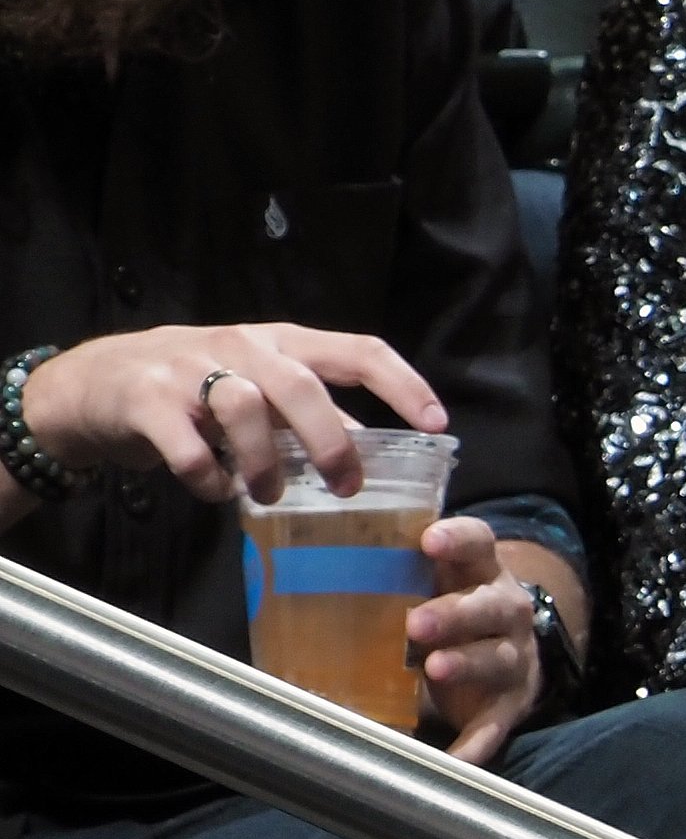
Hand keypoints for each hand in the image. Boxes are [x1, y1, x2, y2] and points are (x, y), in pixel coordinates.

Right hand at [15, 323, 447, 508]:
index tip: (436, 424)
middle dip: (332, 442)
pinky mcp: (147, 398)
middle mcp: (242, 346)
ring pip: (245, 410)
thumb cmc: (195, 387)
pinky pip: (189, 447)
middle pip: (302, 386)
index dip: (403, 384)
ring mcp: (190, 367)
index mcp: (283, 343)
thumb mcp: (261, 388)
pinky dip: (208, 479)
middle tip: (346, 488)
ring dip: (264, 465)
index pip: (358, 350)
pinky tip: (214, 491)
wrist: (96, 382)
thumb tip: (376, 449)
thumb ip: (312, 414)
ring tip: (267, 495)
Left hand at [402, 521, 554, 759]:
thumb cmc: (446, 611)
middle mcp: (505, 610)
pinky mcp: (508, 705)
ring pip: (498, 659)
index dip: (458, 539)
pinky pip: (493, 726)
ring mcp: (512, 657)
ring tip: (434, 669)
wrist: (505, 657)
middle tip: (414, 624)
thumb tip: (281, 574)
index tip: (428, 541)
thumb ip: (384, 574)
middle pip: (491, 606)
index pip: (479, 542)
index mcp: (480, 572)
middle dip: (455, 614)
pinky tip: (451, 758)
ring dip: (466, 664)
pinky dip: (473, 744)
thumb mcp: (426, 583)